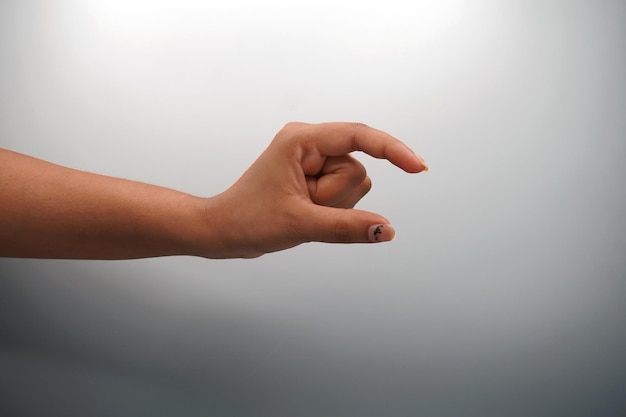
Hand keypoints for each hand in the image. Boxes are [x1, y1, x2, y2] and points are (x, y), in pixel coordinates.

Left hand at [199, 122, 427, 257]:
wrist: (222, 231)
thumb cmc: (247, 219)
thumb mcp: (300, 224)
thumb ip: (347, 227)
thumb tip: (387, 230)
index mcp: (301, 139)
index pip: (359, 136)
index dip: (393, 150)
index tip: (418, 168)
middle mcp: (310, 144)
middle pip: (358, 169)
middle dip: (337, 197)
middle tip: (304, 207)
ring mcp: (314, 161)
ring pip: (355, 185)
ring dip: (335, 206)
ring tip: (301, 210)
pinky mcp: (316, 178)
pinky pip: (345, 194)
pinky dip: (333, 210)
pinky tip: (306, 213)